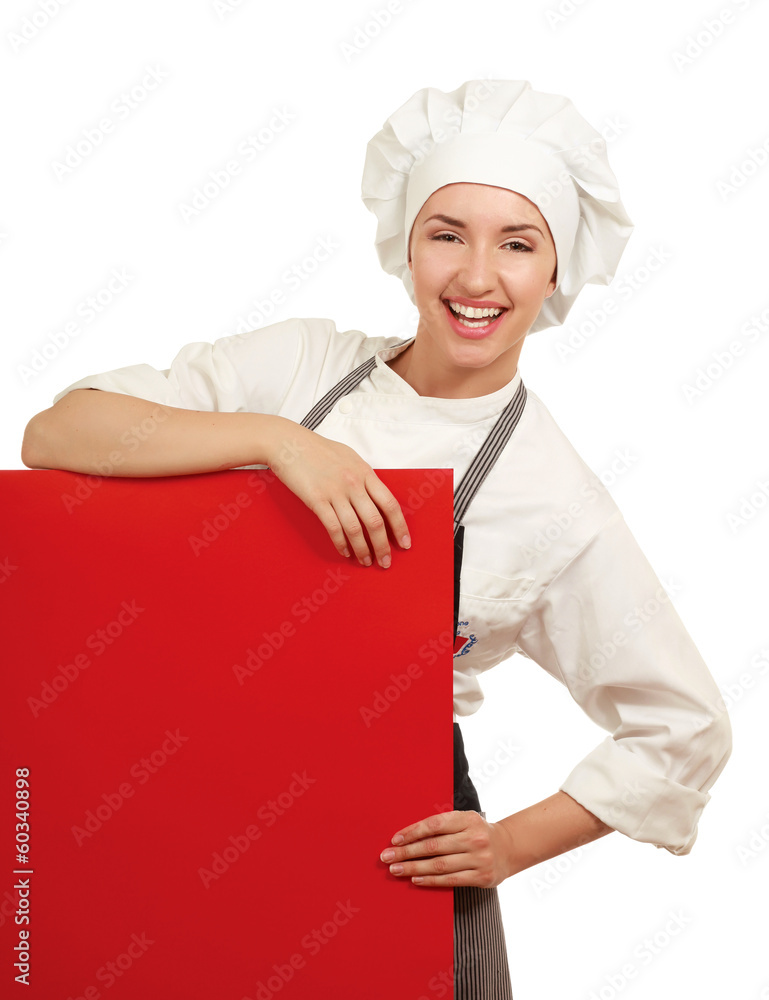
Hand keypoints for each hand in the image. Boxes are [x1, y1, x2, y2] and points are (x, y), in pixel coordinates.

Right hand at [265, 418, 410, 568]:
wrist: (289, 442)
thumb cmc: (318, 449)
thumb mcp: (350, 458)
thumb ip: (364, 477)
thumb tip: (374, 496)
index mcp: (365, 473)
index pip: (390, 504)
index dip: (400, 527)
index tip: (404, 543)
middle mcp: (354, 483)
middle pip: (375, 521)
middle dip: (382, 546)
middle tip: (385, 562)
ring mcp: (335, 492)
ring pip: (355, 529)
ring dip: (362, 550)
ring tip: (365, 561)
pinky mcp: (316, 500)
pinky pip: (333, 527)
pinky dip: (341, 543)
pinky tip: (345, 552)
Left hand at [378, 810, 515, 888]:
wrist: (509, 849)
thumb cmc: (478, 832)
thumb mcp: (465, 820)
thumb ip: (443, 825)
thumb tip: (409, 834)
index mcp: (467, 819)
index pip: (434, 824)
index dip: (412, 832)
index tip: (395, 839)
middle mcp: (474, 838)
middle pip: (433, 846)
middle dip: (406, 852)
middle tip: (387, 857)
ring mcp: (479, 858)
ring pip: (439, 865)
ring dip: (413, 868)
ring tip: (396, 869)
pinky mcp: (482, 877)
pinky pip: (450, 880)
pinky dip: (430, 880)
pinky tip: (416, 879)